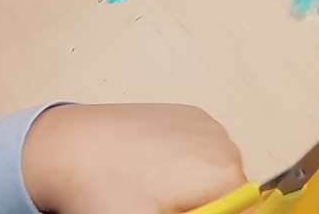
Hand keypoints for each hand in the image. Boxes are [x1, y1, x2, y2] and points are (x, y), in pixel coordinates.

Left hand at [20, 104, 245, 213]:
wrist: (71, 146)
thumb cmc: (107, 193)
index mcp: (224, 176)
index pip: (247, 212)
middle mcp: (224, 145)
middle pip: (232, 195)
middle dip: (204, 208)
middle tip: (162, 210)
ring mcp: (207, 125)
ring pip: (216, 173)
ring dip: (195, 188)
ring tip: (150, 191)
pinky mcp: (189, 114)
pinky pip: (201, 149)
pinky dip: (185, 165)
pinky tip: (150, 170)